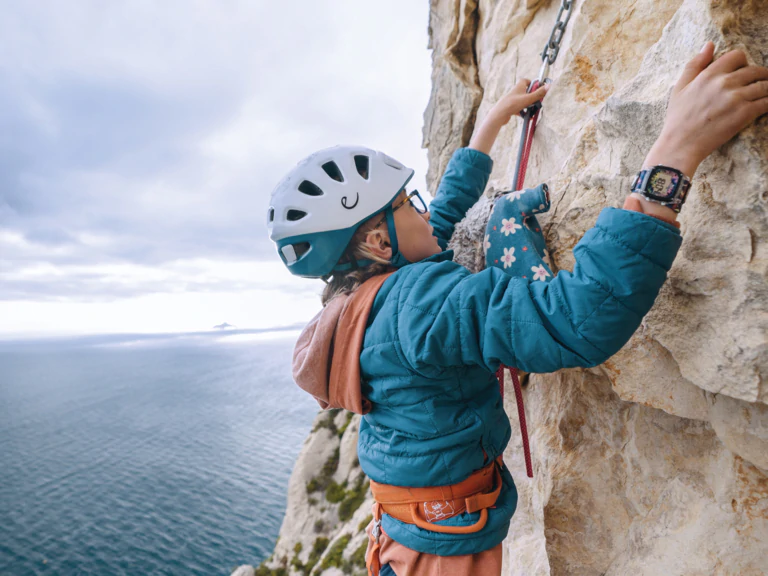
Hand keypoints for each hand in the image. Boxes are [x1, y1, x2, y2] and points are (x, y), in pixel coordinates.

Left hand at [469, 79, 549, 154]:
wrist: (499, 114)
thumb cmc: (513, 104)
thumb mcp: (528, 98)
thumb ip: (539, 93)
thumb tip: (550, 86)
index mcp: (519, 87)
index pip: (525, 80)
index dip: (532, 83)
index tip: (538, 88)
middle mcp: (516, 92)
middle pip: (527, 92)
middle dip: (533, 97)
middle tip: (538, 102)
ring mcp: (513, 100)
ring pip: (524, 102)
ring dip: (529, 106)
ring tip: (534, 111)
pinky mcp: (511, 108)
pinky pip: (520, 109)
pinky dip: (524, 112)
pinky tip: (528, 117)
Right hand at [646, 42, 767, 176]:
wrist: (680, 145)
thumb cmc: (678, 118)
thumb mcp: (679, 88)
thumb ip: (694, 64)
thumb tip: (709, 45)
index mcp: (709, 74)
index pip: (738, 55)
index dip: (742, 62)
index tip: (741, 72)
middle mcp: (725, 83)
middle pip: (755, 70)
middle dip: (760, 76)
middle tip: (758, 84)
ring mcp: (736, 98)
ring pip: (765, 85)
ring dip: (766, 89)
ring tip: (763, 95)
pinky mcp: (745, 113)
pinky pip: (766, 102)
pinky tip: (764, 106)